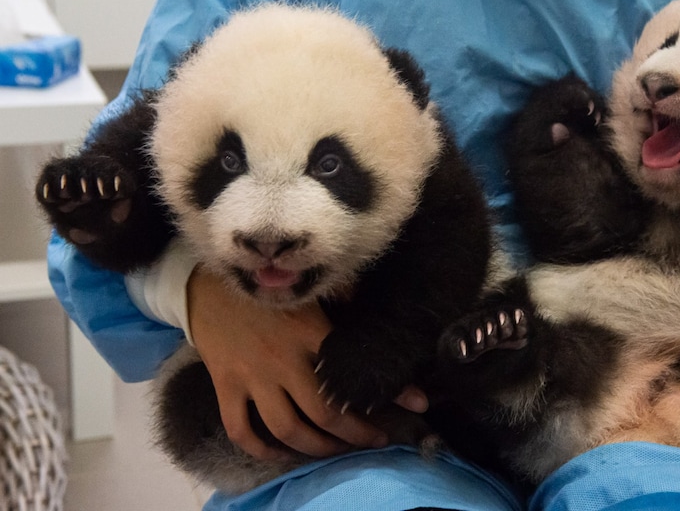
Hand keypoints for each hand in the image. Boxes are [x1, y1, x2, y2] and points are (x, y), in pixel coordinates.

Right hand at [187, 266, 428, 460]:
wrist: (205, 283)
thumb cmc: (266, 285)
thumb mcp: (310, 288)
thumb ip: (344, 298)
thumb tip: (378, 311)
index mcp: (310, 331)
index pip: (353, 370)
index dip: (390, 392)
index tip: (417, 405)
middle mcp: (282, 360)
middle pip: (324, 413)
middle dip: (356, 434)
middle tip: (377, 439)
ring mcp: (251, 377)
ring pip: (287, 430)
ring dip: (316, 448)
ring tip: (336, 450)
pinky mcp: (225, 387)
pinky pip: (241, 431)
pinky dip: (262, 450)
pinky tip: (283, 453)